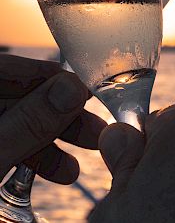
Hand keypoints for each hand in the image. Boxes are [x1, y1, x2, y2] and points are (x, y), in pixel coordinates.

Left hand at [0, 54, 106, 184]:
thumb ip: (31, 121)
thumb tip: (73, 88)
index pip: (13, 69)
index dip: (53, 76)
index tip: (89, 84)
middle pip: (25, 97)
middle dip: (65, 112)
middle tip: (98, 121)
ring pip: (24, 122)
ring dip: (60, 136)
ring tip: (92, 146)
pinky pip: (14, 144)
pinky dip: (39, 156)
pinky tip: (64, 168)